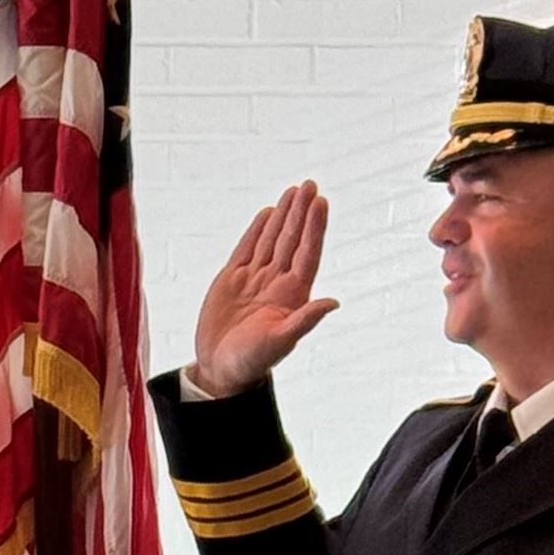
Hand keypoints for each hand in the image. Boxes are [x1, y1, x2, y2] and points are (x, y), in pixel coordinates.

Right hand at [191, 183, 338, 397]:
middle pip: (292, 240)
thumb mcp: (279, 342)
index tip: (320, 202)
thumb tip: (333, 302)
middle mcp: (276, 282)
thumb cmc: (252, 362)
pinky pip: (247, 249)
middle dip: (300, 212)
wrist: (221, 370)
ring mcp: (255, 279)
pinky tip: (267, 214)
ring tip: (293, 191)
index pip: (306, 254)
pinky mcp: (232, 280)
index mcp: (292, 295)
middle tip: (309, 184)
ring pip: (272, 240)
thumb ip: (305, 320)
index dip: (314, 228)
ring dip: (283, 215)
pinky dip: (257, 230)